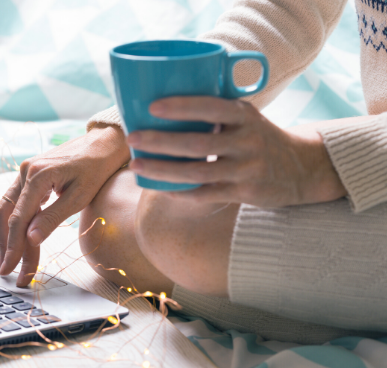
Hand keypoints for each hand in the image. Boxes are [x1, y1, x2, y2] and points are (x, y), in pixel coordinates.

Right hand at [0, 124, 129, 286]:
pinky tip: (3, 237)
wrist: (103, 143)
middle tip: (7, 271)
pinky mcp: (30, 175)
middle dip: (7, 245)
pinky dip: (10, 221)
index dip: (14, 247)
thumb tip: (30, 239)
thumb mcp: (79, 197)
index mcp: (37, 175)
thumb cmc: (97, 168)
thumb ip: (52, 218)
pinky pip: (14, 201)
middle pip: (7, 214)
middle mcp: (25, 172)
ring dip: (4, 235)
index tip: (11, 269)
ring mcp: (25, 172)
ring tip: (3, 259)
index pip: (19, 219)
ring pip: (7, 208)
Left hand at [126, 97, 346, 207]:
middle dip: (160, 141)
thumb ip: (214, 111)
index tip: (152, 107)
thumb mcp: (244, 116)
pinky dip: (181, 192)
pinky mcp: (245, 193)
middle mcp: (247, 141)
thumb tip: (161, 106)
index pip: (211, 107)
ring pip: (197, 172)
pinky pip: (206, 194)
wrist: (300, 168)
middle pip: (197, 143)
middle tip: (132, 138)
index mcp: (244, 114)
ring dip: (162, 170)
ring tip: (136, 166)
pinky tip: (161, 188)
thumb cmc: (257, 136)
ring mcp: (246, 169)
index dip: (181, 106)